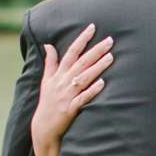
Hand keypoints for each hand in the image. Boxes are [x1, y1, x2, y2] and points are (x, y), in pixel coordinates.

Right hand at [30, 24, 113, 155]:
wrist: (43, 127)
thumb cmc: (47, 102)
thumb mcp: (46, 81)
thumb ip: (50, 62)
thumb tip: (48, 44)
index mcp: (58, 74)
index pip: (71, 52)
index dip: (82, 39)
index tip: (92, 27)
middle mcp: (63, 82)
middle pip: (81, 62)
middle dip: (96, 50)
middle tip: (110, 40)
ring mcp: (67, 95)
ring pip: (84, 78)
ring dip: (98, 67)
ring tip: (111, 57)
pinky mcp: (70, 108)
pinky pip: (83, 97)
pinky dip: (92, 90)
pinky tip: (102, 83)